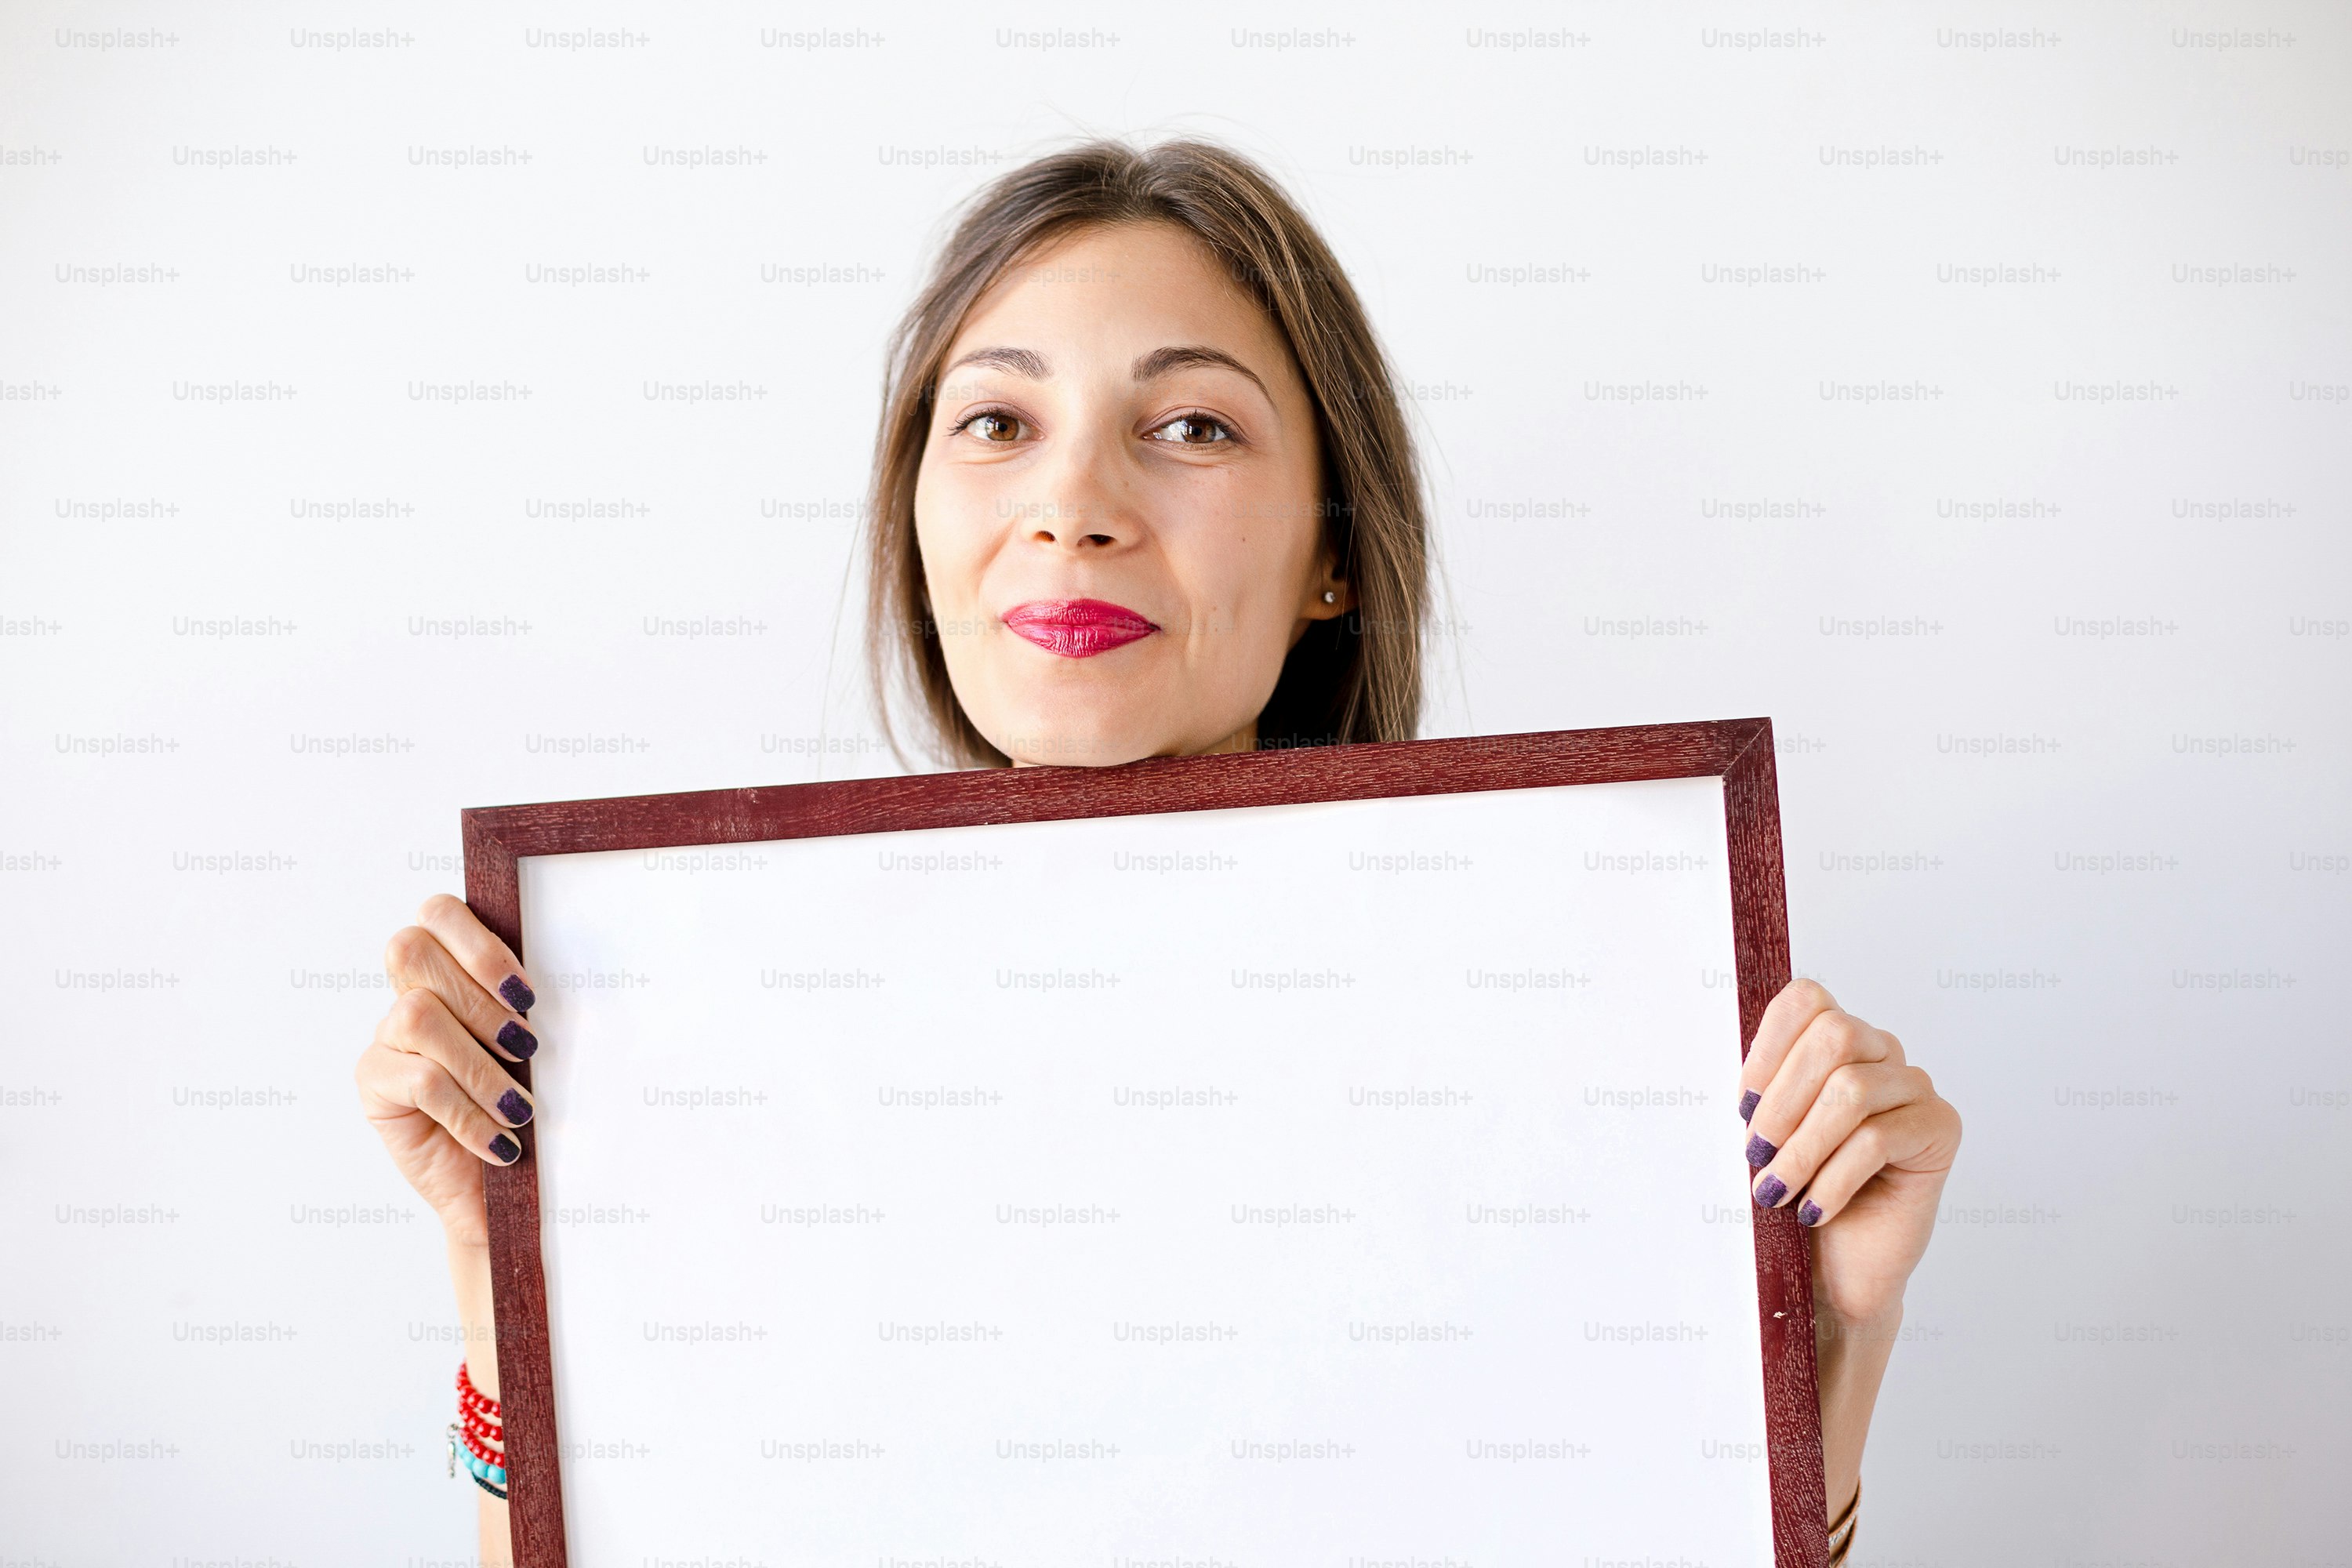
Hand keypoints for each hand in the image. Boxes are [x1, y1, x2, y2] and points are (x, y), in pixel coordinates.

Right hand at [354, 895, 541, 1246]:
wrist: (498, 1190)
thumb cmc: (524, 1111)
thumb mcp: (537, 1053)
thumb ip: (531, 1008)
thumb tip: (571, 974)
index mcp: (453, 971)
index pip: (437, 912)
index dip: (479, 945)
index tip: (528, 997)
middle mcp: (410, 995)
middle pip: (410, 950)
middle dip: (479, 1000)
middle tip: (527, 1049)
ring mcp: (386, 1039)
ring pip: (417, 1015)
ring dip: (479, 1066)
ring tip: (519, 1108)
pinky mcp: (374, 1083)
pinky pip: (418, 1080)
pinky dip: (468, 1113)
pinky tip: (499, 1142)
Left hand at [1737, 979, 1961, 1329]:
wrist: (1838, 1268)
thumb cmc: (1799, 1195)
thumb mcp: (1767, 1134)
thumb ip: (1762, 1093)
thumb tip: (1745, 1084)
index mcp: (1836, 1040)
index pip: (1808, 1000)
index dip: (1769, 1048)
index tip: (1744, 1106)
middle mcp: (1882, 1052)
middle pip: (1833, 1036)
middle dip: (1782, 1102)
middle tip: (1756, 1155)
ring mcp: (1915, 1086)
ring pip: (1852, 1091)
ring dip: (1803, 1148)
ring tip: (1776, 1192)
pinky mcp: (1940, 1128)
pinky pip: (1878, 1139)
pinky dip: (1834, 1177)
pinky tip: (1815, 1209)